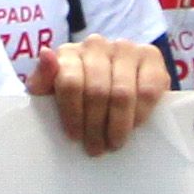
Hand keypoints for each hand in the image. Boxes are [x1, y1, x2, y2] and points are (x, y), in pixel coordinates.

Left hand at [39, 36, 172, 155]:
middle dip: (95, 125)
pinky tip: (133, 126)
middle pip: (97, 91)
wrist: (111, 89)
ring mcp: (125, 48)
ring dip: (118, 124)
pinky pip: (148, 90)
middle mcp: (97, 44)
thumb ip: (42, 79)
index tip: (74, 137)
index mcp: (68, 53)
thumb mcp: (50, 93)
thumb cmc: (75, 96)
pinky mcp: (151, 55)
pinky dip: (140, 113)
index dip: (73, 114)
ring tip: (113, 143)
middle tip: (96, 149)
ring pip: (122, 93)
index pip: (71, 83)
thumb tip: (46, 54)